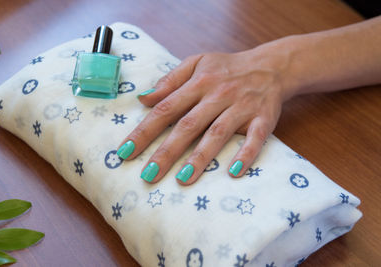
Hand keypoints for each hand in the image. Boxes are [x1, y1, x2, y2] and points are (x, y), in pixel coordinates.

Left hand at [117, 44, 294, 184]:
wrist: (270, 66)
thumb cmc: (227, 68)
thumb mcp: (196, 63)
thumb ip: (170, 80)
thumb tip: (143, 98)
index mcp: (198, 82)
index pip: (166, 108)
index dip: (145, 131)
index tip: (126, 152)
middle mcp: (218, 95)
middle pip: (188, 125)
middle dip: (166, 151)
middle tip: (148, 175)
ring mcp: (241, 107)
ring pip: (218, 133)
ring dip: (201, 156)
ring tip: (183, 178)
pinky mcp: (263, 118)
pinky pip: (255, 138)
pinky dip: (246, 154)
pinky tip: (233, 172)